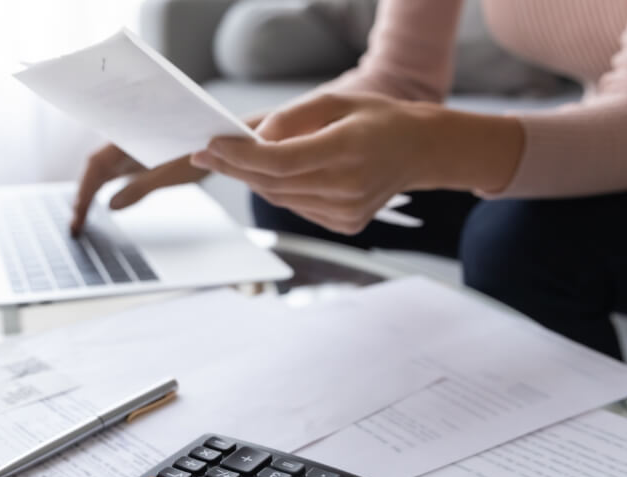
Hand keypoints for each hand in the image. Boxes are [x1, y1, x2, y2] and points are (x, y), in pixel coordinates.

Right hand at [70, 145, 207, 235]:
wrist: (221, 142)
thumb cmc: (200, 151)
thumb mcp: (171, 174)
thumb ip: (139, 188)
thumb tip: (111, 205)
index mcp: (130, 138)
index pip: (96, 164)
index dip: (84, 189)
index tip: (78, 213)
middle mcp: (126, 141)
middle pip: (95, 169)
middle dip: (82, 197)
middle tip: (75, 227)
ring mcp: (131, 150)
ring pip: (102, 172)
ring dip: (90, 195)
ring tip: (81, 222)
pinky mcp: (138, 159)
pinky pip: (114, 174)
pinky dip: (105, 191)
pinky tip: (100, 208)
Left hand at [191, 93, 441, 233]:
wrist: (419, 151)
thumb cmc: (376, 120)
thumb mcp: (336, 100)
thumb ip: (291, 117)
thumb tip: (253, 137)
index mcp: (348, 149)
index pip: (280, 161)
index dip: (241, 156)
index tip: (211, 145)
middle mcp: (348, 187)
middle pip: (274, 183)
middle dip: (235, 168)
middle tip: (207, 154)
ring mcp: (347, 212)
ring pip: (281, 199)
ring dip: (254, 180)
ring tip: (234, 160)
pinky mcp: (346, 225)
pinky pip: (297, 208)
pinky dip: (280, 191)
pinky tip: (277, 175)